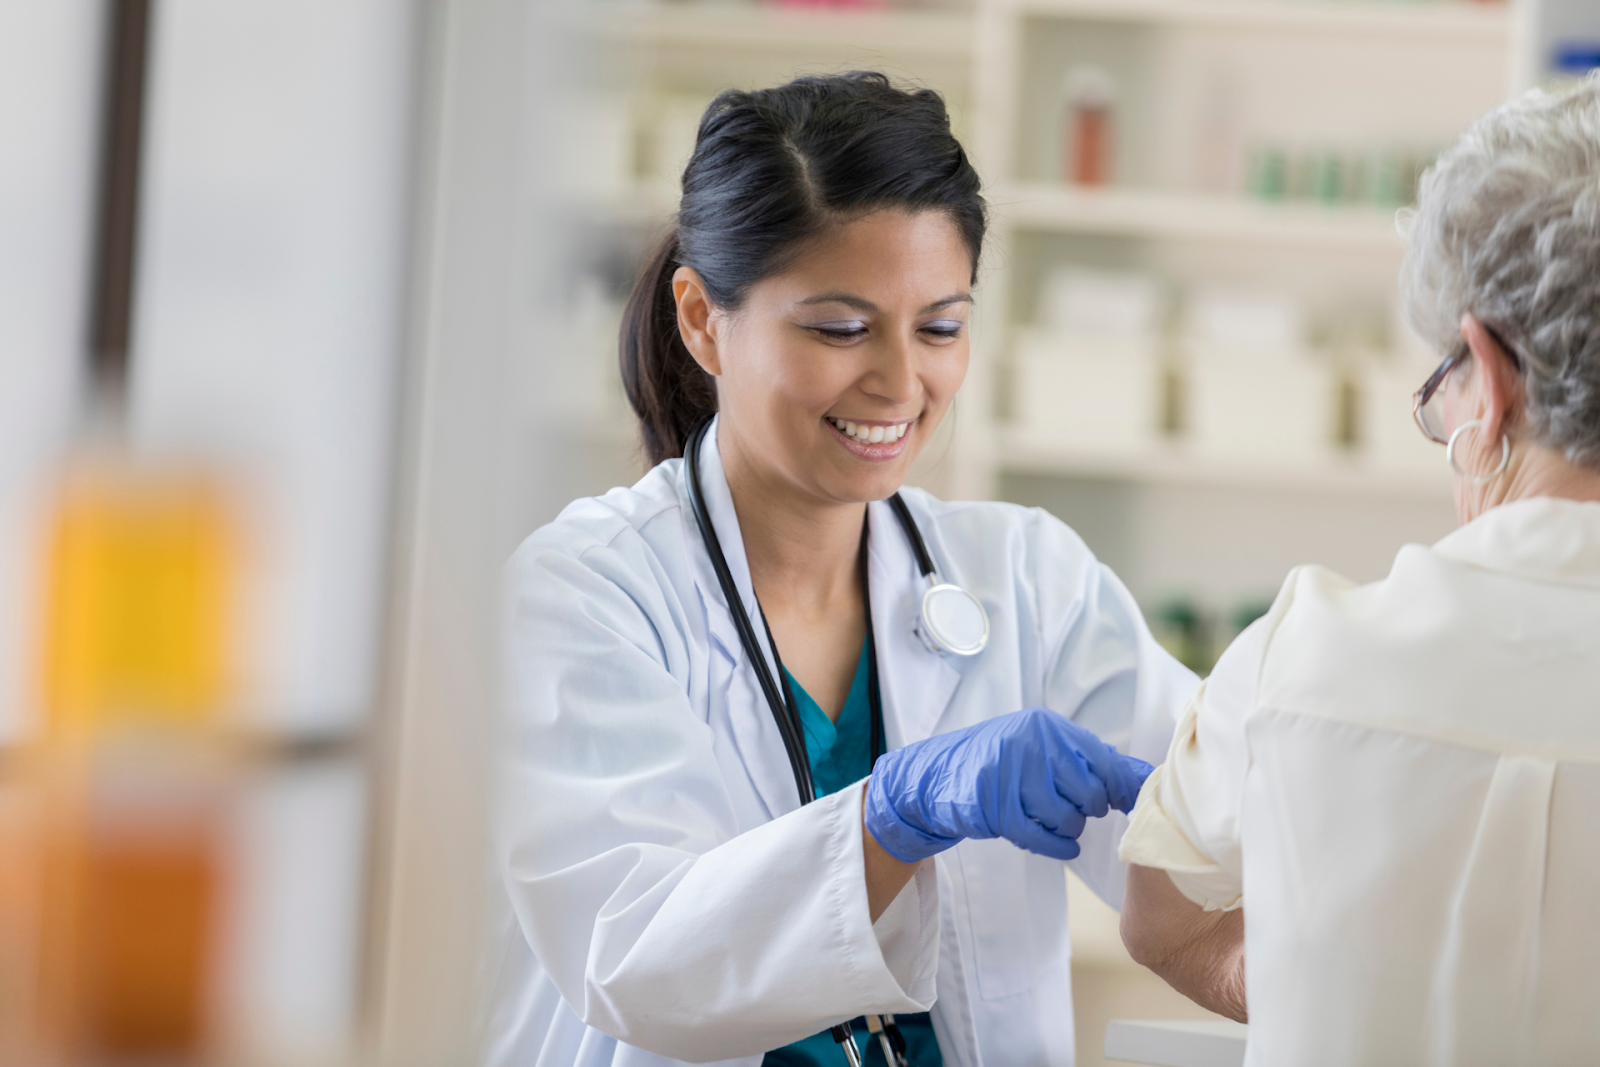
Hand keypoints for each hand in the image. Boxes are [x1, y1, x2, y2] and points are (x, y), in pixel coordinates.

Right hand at [864, 707, 1153, 862]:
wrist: (937, 777)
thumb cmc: (1001, 765)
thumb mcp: (1043, 749)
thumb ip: (1091, 761)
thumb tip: (1147, 777)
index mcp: (1049, 727)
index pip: (1104, 763)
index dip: (1120, 790)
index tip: (1125, 806)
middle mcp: (1032, 744)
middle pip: (1090, 794)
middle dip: (1085, 809)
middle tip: (1066, 806)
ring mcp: (1012, 775)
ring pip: (1068, 818)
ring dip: (1065, 828)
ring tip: (1045, 818)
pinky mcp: (996, 808)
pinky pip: (1043, 838)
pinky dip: (1057, 847)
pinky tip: (1061, 846)